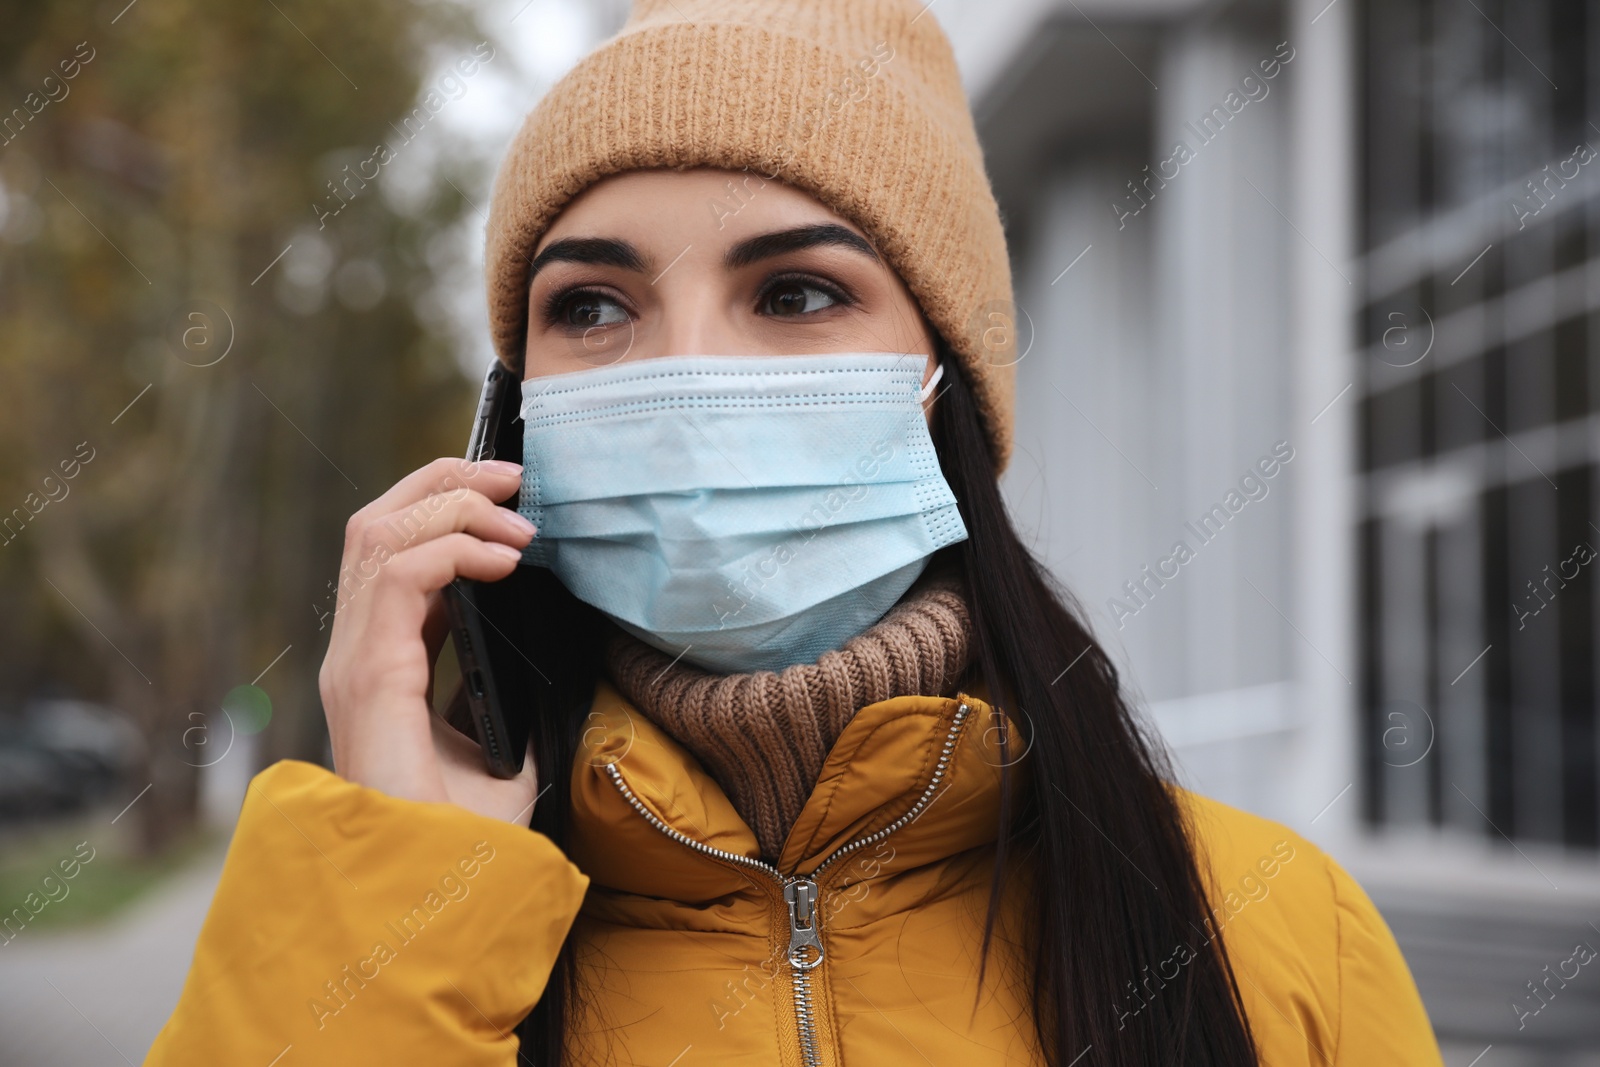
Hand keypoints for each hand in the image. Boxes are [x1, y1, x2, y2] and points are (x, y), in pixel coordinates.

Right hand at [318, 457, 539, 823]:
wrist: (434, 890)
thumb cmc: (463, 834)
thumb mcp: (504, 748)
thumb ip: (512, 699)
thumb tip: (558, 658)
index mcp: (383, 662)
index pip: (396, 552)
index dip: (447, 508)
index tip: (512, 499)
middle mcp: (359, 652)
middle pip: (378, 523)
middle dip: (445, 481)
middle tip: (513, 476)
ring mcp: (356, 662)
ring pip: (379, 532)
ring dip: (453, 505)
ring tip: (516, 519)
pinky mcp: (371, 677)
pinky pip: (398, 575)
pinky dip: (452, 548)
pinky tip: (502, 559)